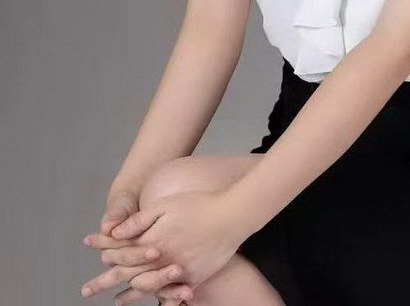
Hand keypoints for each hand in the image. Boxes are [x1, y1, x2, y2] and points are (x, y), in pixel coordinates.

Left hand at [83, 190, 241, 301]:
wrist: (231, 216)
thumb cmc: (198, 205)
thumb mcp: (165, 205)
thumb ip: (139, 220)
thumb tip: (114, 232)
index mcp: (153, 242)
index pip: (121, 251)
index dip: (103, 250)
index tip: (88, 246)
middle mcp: (161, 261)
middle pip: (128, 275)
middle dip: (105, 281)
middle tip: (86, 290)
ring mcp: (178, 272)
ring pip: (147, 288)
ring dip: (130, 295)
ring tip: (116, 302)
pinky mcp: (193, 278)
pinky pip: (171, 293)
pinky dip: (160, 298)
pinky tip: (154, 301)